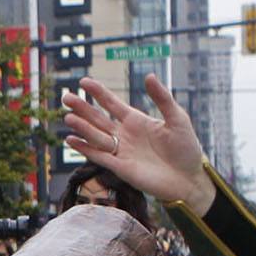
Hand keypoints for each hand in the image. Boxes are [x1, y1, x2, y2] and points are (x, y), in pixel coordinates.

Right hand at [60, 75, 211, 207]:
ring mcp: (121, 151)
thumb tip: (149, 76)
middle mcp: (125, 135)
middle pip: (98, 119)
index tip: (84, 82)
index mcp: (136, 120)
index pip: (112, 104)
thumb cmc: (186, 148)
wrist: (189, 179)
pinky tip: (71, 140)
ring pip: (96, 136)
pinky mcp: (120, 168)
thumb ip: (162, 98)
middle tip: (66, 97)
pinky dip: (84, 148)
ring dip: (82, 127)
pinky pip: (98, 156)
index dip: (98, 93)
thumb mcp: (177, 118)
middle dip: (83, 108)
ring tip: (68, 117)